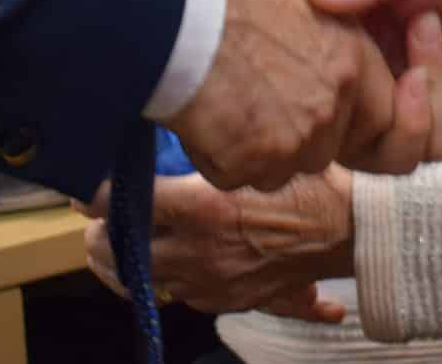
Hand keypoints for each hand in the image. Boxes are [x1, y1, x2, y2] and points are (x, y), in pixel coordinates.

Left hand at [84, 172, 351, 322]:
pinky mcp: (223, 301)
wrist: (353, 232)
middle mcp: (195, 252)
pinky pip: (176, 294)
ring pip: (138, 282)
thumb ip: (205, 153)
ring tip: (124, 241)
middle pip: (113, 254)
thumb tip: (162, 140)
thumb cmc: (309, 181)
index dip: (95, 194)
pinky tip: (171, 257)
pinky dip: (164, 277)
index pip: (119, 204)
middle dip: (100, 234)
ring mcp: (207, 283)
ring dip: (124, 262)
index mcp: (199, 208)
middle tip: (101, 216)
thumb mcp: (255, 155)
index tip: (88, 185)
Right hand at [167, 0, 427, 189]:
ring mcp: (291, 137)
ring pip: (280, 167)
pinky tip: (196, 111)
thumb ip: (319, 9)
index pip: (382, 114)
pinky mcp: (248, 161)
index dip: (349, 118)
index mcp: (350, 55)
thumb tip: (317, 2)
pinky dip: (214, 154)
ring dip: (254, 149)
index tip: (317, 108)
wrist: (172, 1)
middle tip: (253, 100)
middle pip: (326, 147)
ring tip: (220, 99)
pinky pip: (234, 173)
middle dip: (295, 136)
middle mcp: (330, 102)